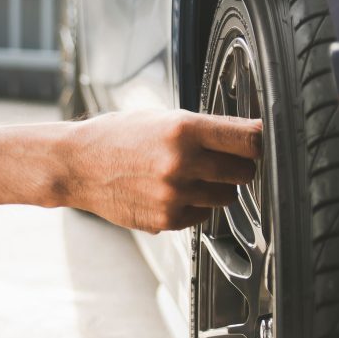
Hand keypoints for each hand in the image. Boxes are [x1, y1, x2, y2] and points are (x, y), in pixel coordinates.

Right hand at [63, 110, 261, 232]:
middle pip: (245, 171)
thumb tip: (248, 137)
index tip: (261, 142)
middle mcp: (182, 162)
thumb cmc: (118, 136)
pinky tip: (173, 191)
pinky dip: (196, 205)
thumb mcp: (161, 117)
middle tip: (223, 158)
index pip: (250, 140)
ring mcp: (175, 194)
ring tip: (192, 174)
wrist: (78, 164)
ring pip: (227, 196)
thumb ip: (203, 128)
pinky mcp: (168, 219)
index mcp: (183, 129)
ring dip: (218, 186)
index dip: (260, 141)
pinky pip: (203, 215)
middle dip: (239, 165)